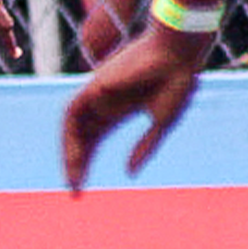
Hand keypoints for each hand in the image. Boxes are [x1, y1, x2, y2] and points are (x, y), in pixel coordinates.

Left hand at [60, 24, 211, 191]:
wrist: (178, 56)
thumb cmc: (176, 84)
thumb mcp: (161, 123)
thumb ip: (144, 147)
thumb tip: (128, 173)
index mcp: (117, 112)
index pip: (92, 141)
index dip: (86, 164)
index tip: (81, 190)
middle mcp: (101, 104)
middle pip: (79, 137)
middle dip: (74, 164)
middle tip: (74, 192)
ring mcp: (95, 94)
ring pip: (71, 126)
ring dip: (69, 153)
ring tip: (73, 179)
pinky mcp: (93, 86)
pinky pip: (72, 113)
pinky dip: (70, 135)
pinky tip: (77, 157)